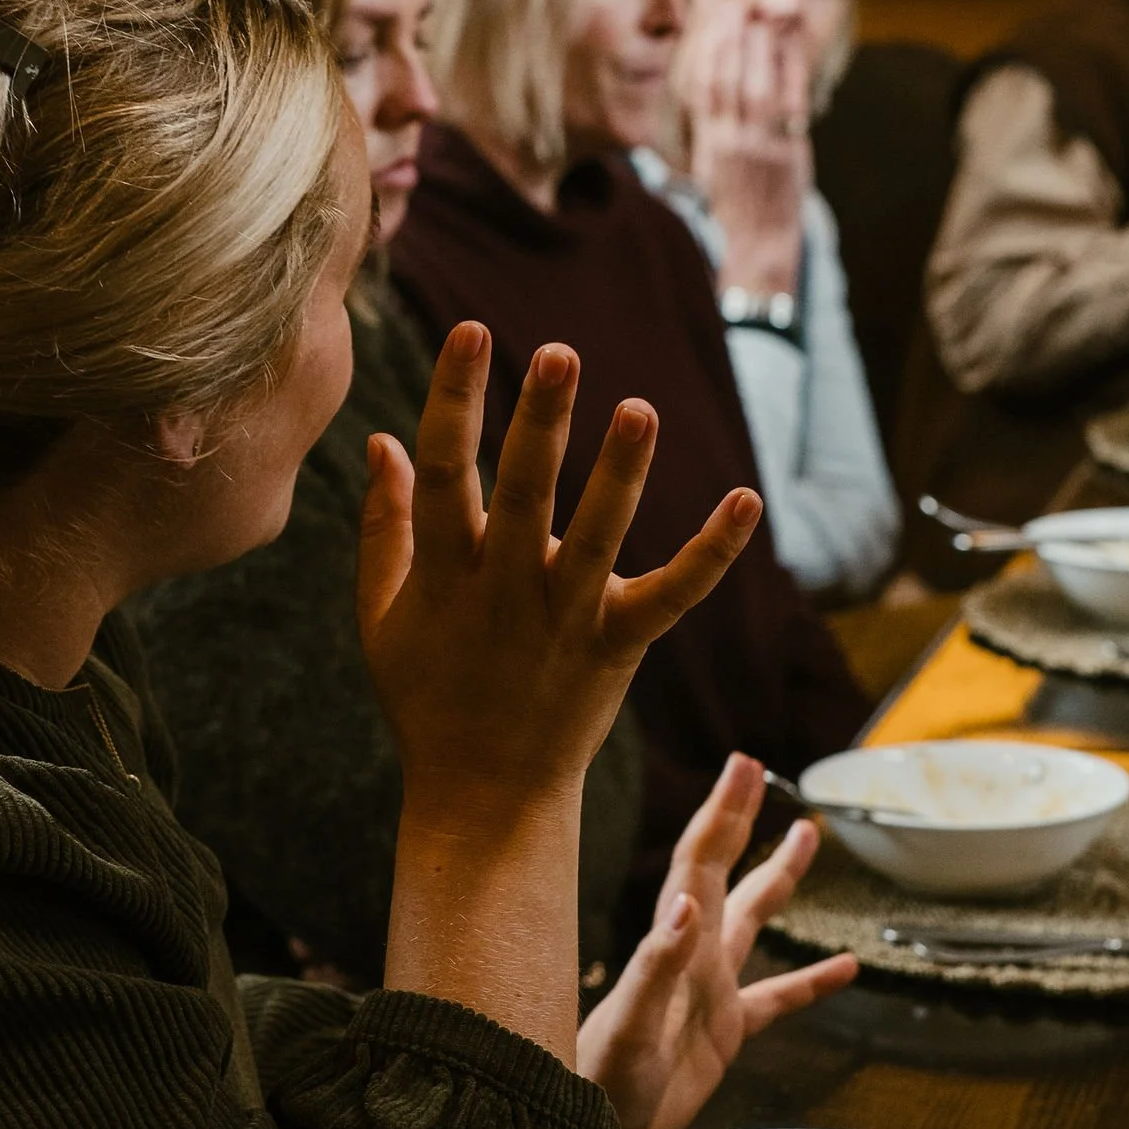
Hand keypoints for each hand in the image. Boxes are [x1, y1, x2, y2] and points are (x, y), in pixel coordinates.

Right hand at [360, 325, 762, 1056]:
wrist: (483, 796)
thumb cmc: (427, 697)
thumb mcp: (381, 616)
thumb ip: (384, 526)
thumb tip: (387, 438)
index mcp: (446, 571)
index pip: (446, 470)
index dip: (455, 399)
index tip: (472, 332)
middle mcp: (506, 588)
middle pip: (523, 492)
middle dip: (541, 423)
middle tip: (561, 355)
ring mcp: (565, 618)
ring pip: (596, 536)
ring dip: (620, 473)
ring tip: (641, 409)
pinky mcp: (617, 647)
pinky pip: (671, 595)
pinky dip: (711, 553)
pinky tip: (747, 501)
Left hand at [576, 755, 856, 1128]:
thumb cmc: (599, 1082)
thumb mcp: (630, 1027)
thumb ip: (658, 966)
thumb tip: (689, 902)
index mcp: (675, 946)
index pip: (702, 864)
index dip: (723, 814)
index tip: (743, 766)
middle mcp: (693, 957)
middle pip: (724, 873)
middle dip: (740, 821)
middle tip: (756, 768)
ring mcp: (709, 992)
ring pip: (753, 921)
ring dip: (778, 879)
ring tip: (807, 837)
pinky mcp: (723, 1033)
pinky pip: (775, 999)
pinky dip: (810, 982)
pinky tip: (845, 968)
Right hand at [681, 15, 810, 296]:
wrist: (755, 256)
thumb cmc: (727, 222)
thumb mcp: (701, 183)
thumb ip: (699, 145)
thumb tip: (688, 117)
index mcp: (704, 148)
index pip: (703, 89)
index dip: (708, 53)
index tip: (712, 25)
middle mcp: (730, 143)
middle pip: (730, 79)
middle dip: (734, 39)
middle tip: (738, 5)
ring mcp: (762, 146)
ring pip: (759, 85)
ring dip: (761, 46)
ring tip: (763, 14)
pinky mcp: (790, 153)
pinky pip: (791, 103)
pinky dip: (791, 70)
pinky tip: (791, 47)